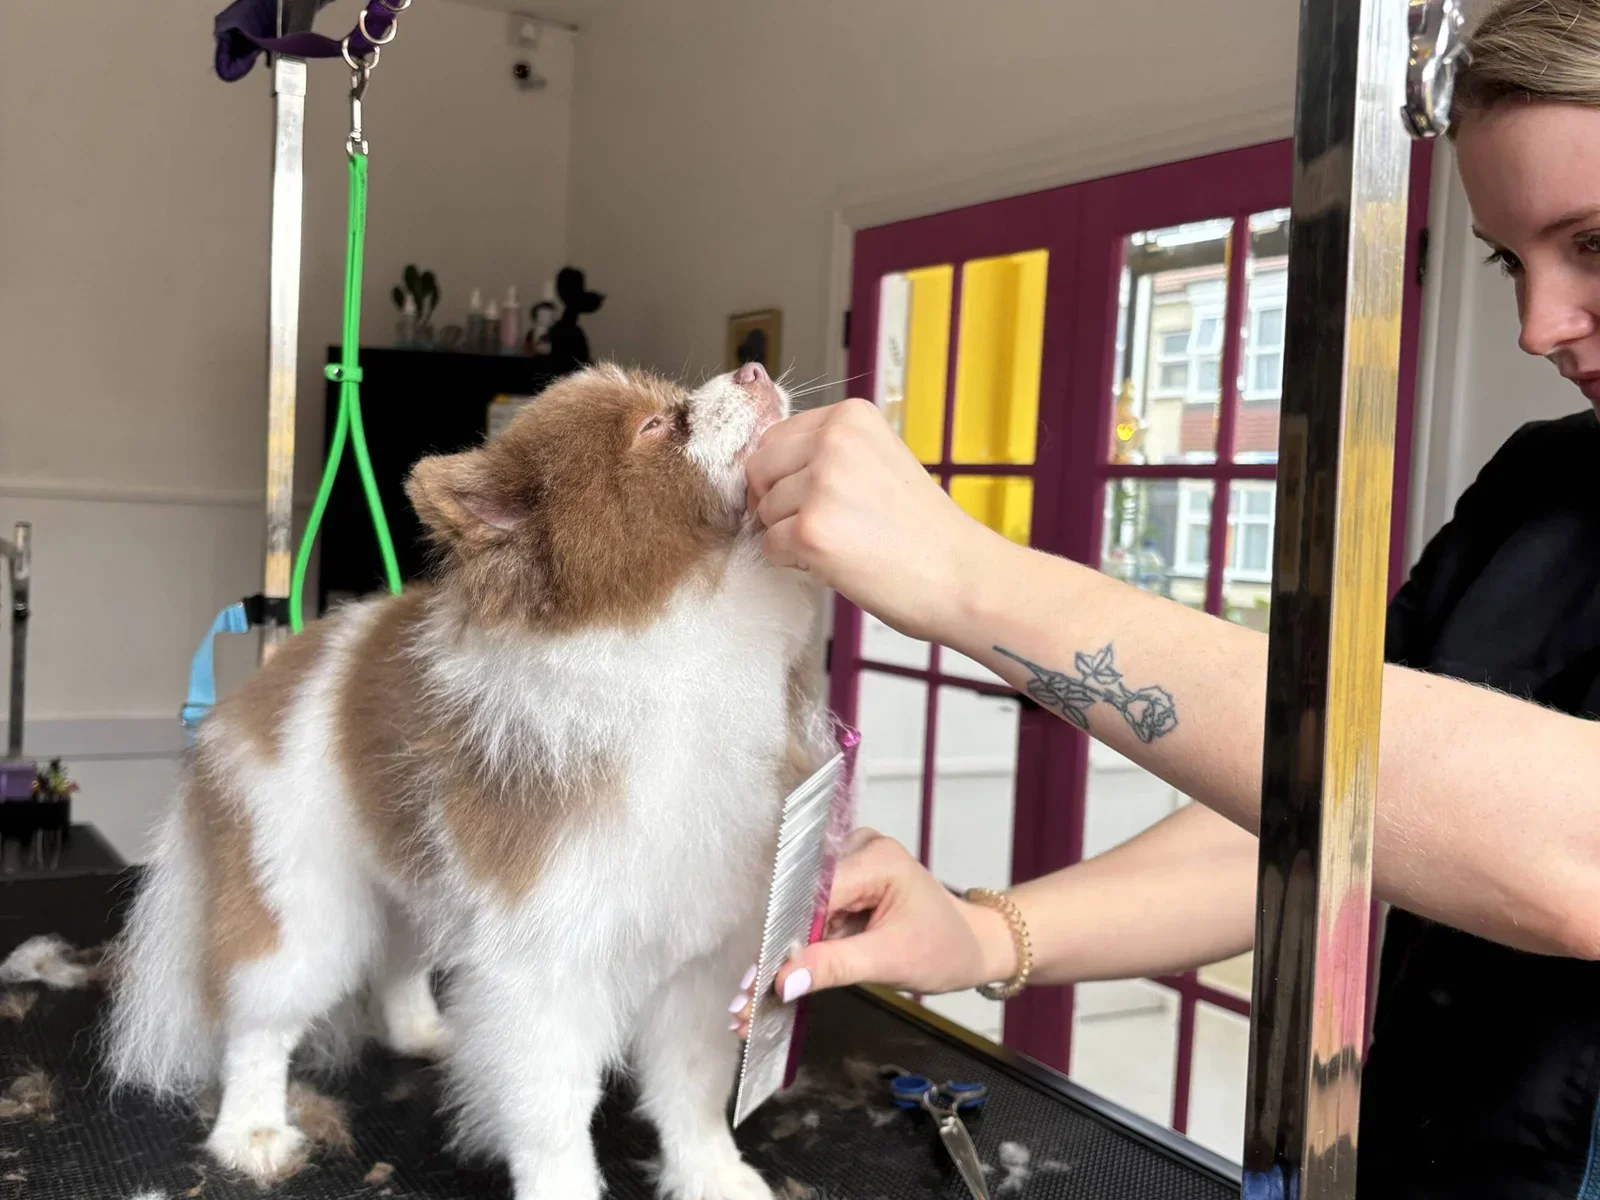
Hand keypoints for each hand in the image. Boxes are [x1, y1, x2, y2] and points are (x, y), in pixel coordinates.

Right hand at [728, 831, 1016, 1036]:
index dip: (781, 940)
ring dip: (782, 954)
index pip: (814, 897)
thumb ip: (835, 966)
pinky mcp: (846, 883)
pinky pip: (812, 914)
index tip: (752, 984)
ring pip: (801, 910)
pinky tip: (777, 979)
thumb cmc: (944, 948)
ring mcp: (851, 863)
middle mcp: (858, 849)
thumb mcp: (890, 961)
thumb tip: (785, 982)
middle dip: (775, 953)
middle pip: (801, 901)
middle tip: (743, 1001)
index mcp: (876, 858)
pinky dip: (799, 948)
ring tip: (753, 1000)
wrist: (971, 945)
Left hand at [745, 399, 1002, 643]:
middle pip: (759, 468)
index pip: (775, 437)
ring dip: (791, 535)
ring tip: (844, 544)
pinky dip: (795, 562)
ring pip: (764, 511)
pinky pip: (770, 546)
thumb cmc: (923, 530)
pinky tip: (838, 562)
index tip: (817, 498)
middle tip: (822, 525)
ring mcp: (822, 484)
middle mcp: (834, 441)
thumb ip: (827, 454)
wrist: (962, 576)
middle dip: (777, 501)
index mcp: (851, 417)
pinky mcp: (812, 531)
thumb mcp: (878, 462)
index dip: (783, 475)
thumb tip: (763, 470)